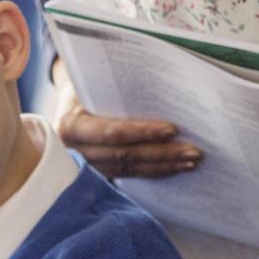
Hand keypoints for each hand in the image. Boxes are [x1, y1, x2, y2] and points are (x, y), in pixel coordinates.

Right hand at [52, 64, 199, 179]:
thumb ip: (113, 89)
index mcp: (70, 125)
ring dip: (162, 166)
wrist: (66, 104)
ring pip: (129, 169)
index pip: (112, 133)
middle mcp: (74, 150)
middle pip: (124, 155)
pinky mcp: (97, 173)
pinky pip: (128, 175)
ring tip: (190, 161)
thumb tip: (161, 86)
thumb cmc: (83, 88)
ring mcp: (85, 166)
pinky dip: (153, 171)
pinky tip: (174, 168)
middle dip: (162, 153)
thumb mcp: (89, 83)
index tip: (171, 130)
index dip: (142, 133)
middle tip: (193, 151)